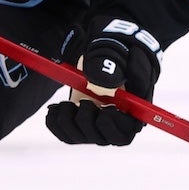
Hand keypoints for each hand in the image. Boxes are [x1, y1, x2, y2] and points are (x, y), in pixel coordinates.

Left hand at [45, 17, 161, 145]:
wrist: (104, 50)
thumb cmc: (117, 50)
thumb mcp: (116, 52)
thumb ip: (112, 66)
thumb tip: (102, 84)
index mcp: (132, 109)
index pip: (126, 133)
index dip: (113, 125)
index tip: (104, 108)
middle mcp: (115, 122)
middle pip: (102, 139)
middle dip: (87, 120)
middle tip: (84, 101)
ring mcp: (97, 125)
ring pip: (80, 137)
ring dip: (68, 119)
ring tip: (67, 102)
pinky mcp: (80, 125)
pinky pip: (65, 134)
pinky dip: (55, 121)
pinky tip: (57, 108)